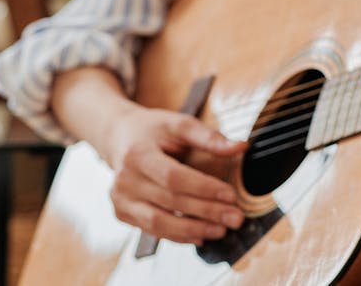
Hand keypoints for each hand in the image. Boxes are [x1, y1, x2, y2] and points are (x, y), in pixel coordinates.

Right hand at [102, 105, 247, 245]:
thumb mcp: (180, 124)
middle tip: (235, 218)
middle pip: (170, 201)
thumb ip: (209, 137)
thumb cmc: (153, 130)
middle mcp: (124, 180)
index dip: (204, 188)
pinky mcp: (122, 213)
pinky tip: (200, 235)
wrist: (119, 138)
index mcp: (138, 154)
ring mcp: (121, 200)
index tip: (231, 195)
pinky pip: (153, 230)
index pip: (174, 177)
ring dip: (193, 229)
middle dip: (206, 212)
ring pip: (159, 223)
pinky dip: (178, 236)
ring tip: (222, 230)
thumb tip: (241, 147)